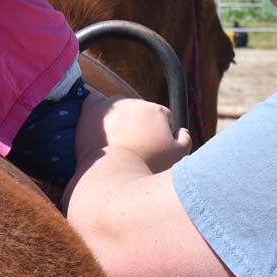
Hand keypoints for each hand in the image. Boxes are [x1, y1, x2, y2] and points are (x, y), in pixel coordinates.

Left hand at [76, 95, 191, 173]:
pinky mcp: (92, 109)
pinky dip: (98, 110)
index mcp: (156, 111)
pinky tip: (100, 125)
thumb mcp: (177, 157)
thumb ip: (185, 139)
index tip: (152, 146)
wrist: (112, 175)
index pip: (163, 116)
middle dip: (139, 125)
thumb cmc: (146, 167)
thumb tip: (180, 130)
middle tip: (134, 146)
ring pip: (119, 107)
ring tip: (115, 140)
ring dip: (120, 118)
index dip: (160, 132)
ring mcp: (112, 105)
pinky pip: (96, 101)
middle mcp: (134, 102)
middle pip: (141, 111)